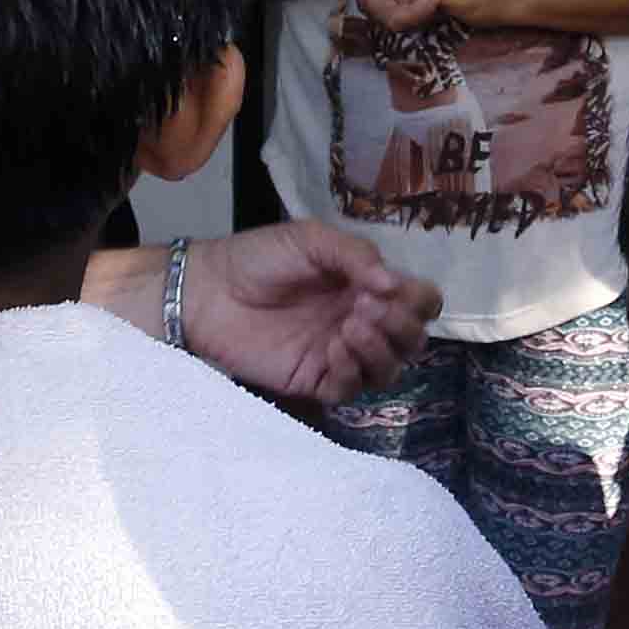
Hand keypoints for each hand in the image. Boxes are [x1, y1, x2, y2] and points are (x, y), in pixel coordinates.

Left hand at [177, 219, 439, 407]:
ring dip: (381, 349)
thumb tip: (394, 285)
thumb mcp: (310, 239)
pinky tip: (334, 348)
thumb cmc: (259, 258)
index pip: (419, 301)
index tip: (393, 290)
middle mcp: (361, 322)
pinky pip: (351, 389)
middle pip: (412, 339)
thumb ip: (355, 256)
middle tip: (365, 308)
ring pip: (389, 369)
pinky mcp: (315, 379)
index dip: (419, 300)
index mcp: (366, 287)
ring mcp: (340, 353)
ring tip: (350, 326)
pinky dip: (353, 370)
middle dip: (402, 326)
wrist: (209, 290)